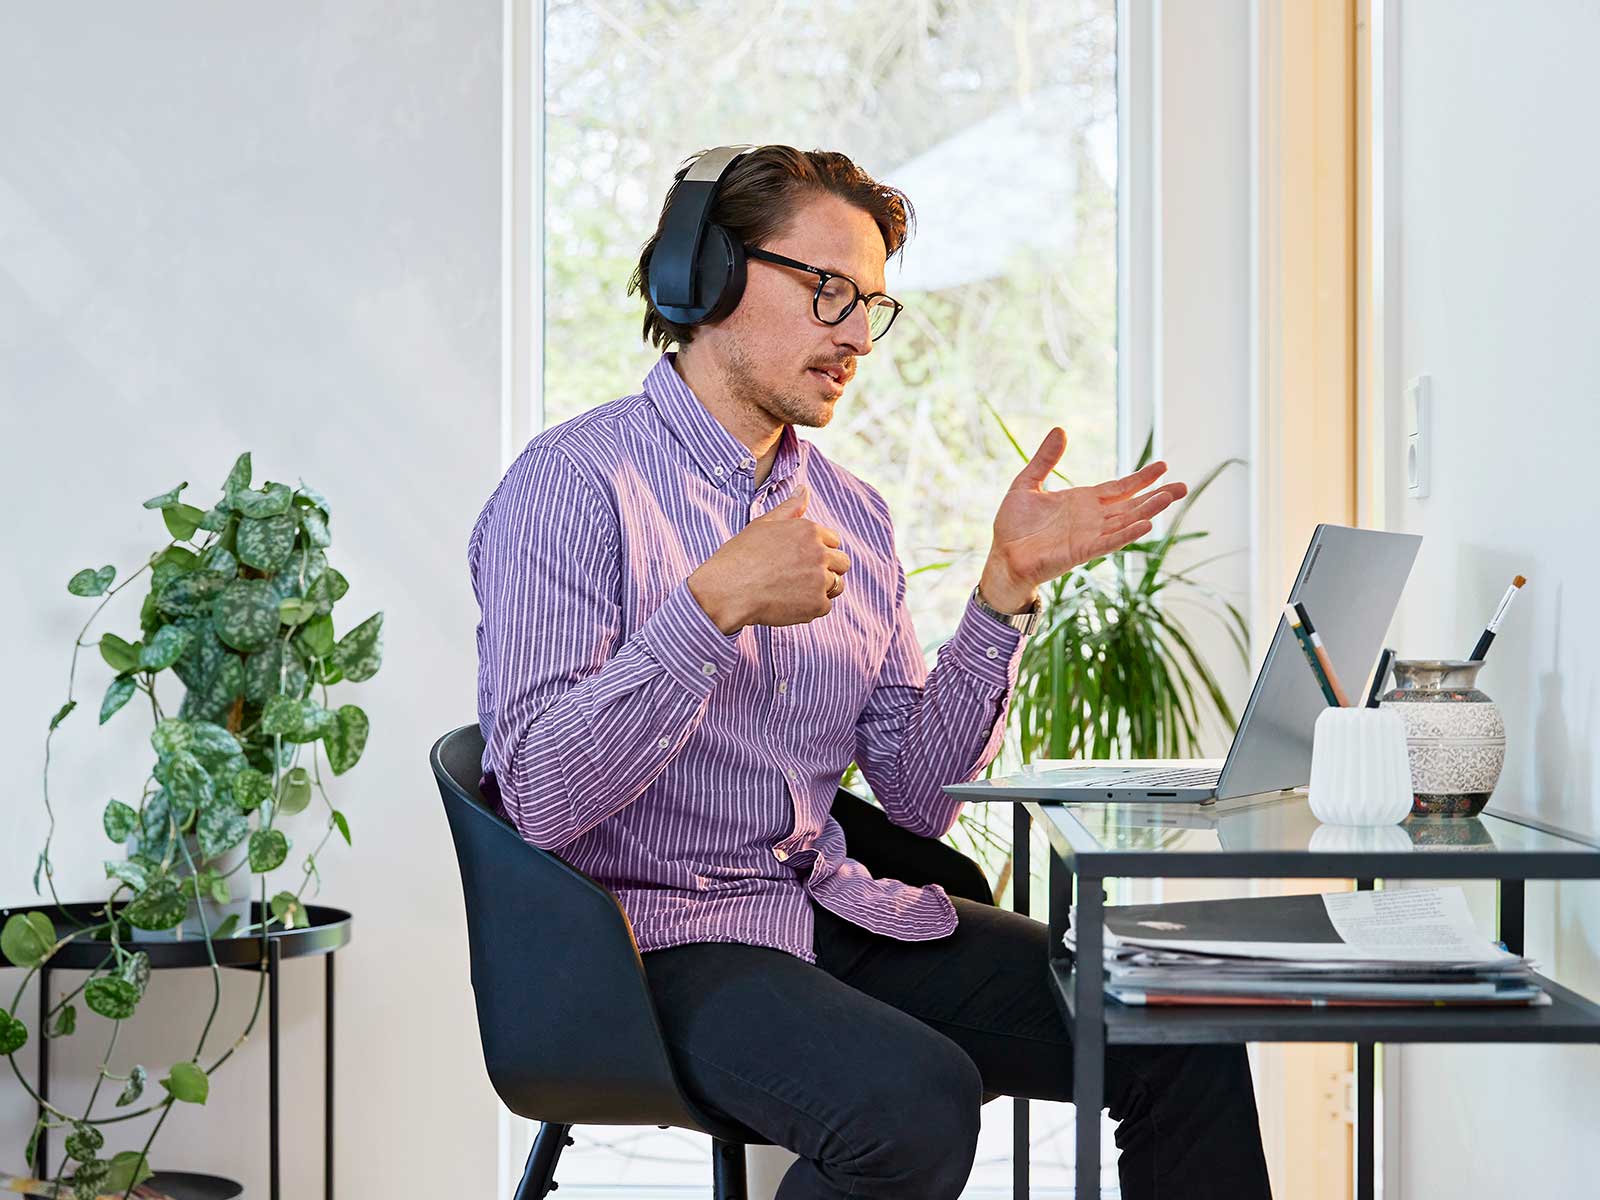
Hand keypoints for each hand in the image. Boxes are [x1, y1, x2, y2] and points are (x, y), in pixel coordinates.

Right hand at [687, 485, 850, 633]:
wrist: (727, 590)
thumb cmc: (741, 556)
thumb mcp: (764, 524)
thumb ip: (790, 508)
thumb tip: (804, 489)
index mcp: (810, 531)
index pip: (833, 541)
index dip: (817, 550)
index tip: (798, 559)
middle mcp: (820, 553)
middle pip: (842, 563)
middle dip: (827, 569)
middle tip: (799, 577)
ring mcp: (820, 580)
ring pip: (836, 585)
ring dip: (821, 589)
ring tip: (793, 590)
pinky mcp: (816, 605)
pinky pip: (824, 607)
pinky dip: (809, 608)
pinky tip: (787, 603)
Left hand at [979, 428, 1188, 610]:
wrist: (1002, 555)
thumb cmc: (1013, 525)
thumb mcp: (1027, 483)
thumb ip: (1045, 459)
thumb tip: (1060, 430)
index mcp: (1082, 502)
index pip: (1119, 488)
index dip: (1140, 478)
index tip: (1163, 466)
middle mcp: (1091, 518)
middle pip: (1131, 505)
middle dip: (1157, 495)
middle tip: (1183, 487)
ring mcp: (1089, 535)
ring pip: (1126, 521)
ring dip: (1148, 511)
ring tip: (1170, 498)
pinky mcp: (1081, 551)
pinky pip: (1109, 542)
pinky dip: (1127, 534)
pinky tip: (1146, 524)